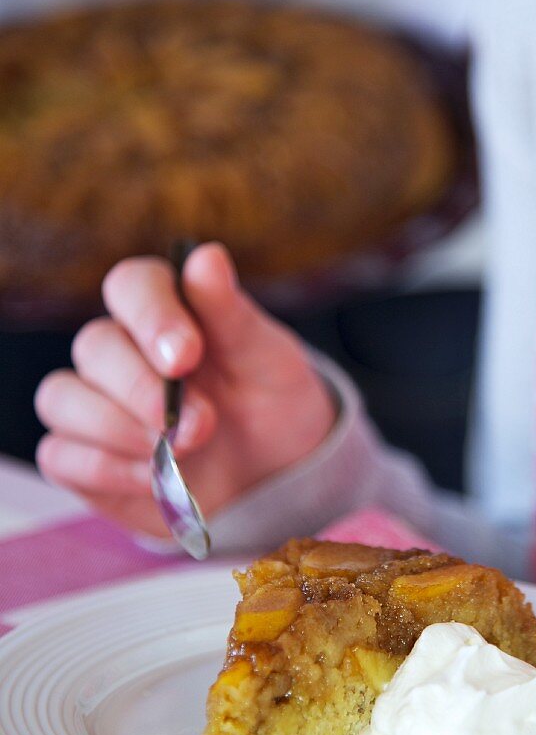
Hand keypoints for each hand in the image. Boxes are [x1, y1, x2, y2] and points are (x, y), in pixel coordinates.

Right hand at [34, 243, 335, 538]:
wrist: (277, 474)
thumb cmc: (270, 403)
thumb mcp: (268, 359)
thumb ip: (232, 314)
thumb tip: (207, 257)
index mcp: (164, 311)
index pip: (130, 285)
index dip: (151, 316)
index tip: (187, 355)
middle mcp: (119, 350)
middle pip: (94, 345)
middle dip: (144, 388)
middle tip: (201, 424)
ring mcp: (94, 404)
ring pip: (62, 398)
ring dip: (119, 429)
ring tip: (179, 452)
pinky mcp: (83, 459)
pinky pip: (60, 456)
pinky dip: (106, 469)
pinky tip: (154, 478)